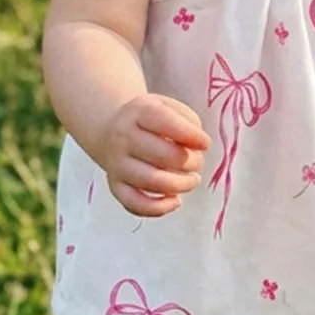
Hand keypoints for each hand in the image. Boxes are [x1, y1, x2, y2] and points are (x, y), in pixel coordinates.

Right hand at [93, 93, 209, 217]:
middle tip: (198, 161)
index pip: (167, 123)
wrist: (109, 127)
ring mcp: (118, 164)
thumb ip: (188, 123)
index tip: (205, 143)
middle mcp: (125, 137)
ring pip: (153, 182)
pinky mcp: (116, 185)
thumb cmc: (150, 120)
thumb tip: (199, 148)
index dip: (193, 136)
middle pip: (164, 156)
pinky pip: (135, 204)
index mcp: (140, 112)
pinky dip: (159, 208)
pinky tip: (175, 200)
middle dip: (191, 162)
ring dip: (182, 185)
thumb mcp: (169, 106)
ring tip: (192, 180)